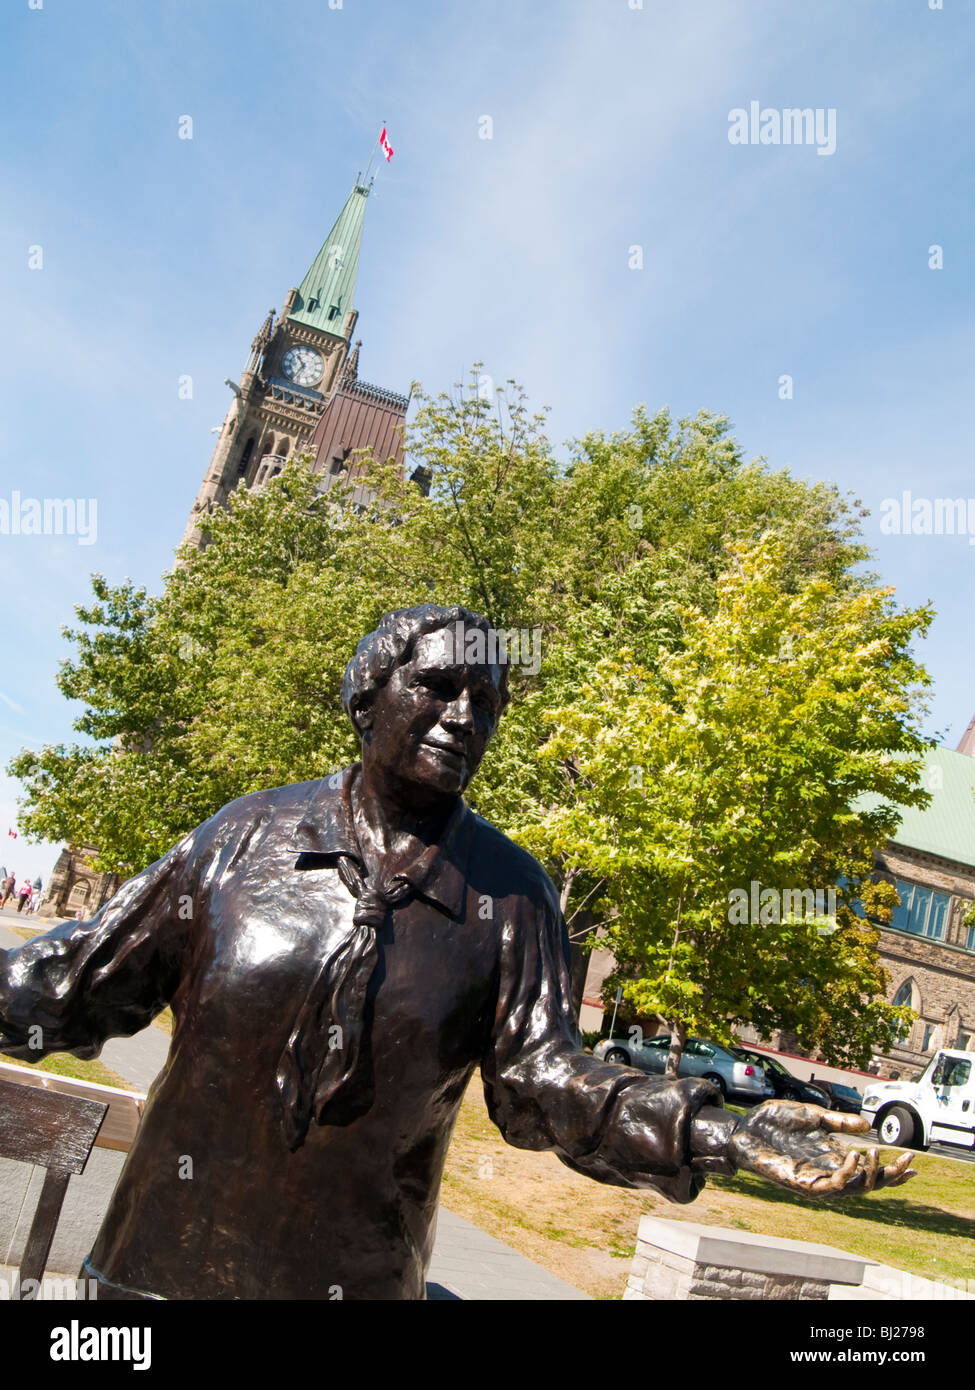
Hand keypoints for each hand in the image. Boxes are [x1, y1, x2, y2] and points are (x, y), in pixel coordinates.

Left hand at [727, 1099, 914, 1195]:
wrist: (744, 1127)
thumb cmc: (773, 1122)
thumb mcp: (812, 1115)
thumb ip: (838, 1122)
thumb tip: (867, 1126)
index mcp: (832, 1157)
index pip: (868, 1170)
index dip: (891, 1170)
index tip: (913, 1163)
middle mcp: (828, 1171)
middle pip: (867, 1185)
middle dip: (890, 1176)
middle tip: (905, 1161)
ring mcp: (816, 1180)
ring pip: (853, 1190)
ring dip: (868, 1174)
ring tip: (871, 1151)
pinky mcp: (802, 1184)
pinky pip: (831, 1187)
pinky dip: (845, 1174)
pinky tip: (850, 1155)